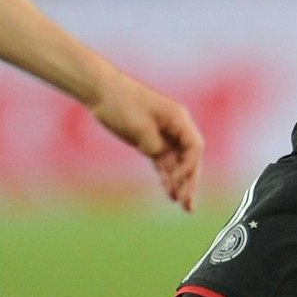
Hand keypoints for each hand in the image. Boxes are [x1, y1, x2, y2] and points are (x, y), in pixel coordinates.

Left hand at [87, 69, 203, 211]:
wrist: (101, 90)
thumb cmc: (122, 104)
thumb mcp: (140, 129)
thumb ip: (156, 147)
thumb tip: (165, 162)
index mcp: (178, 118)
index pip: (195, 147)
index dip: (189, 167)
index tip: (177, 180)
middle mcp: (175, 126)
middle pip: (189, 158)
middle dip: (189, 182)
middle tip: (188, 205)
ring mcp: (164, 133)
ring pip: (176, 162)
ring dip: (179, 183)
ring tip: (182, 205)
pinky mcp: (150, 139)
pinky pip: (163, 161)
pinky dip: (166, 176)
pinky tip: (169, 192)